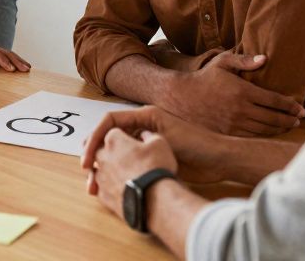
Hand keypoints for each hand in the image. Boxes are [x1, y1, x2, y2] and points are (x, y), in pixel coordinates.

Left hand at [0, 36, 30, 71]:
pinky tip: (24, 64)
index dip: (4, 62)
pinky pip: (9, 55)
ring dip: (19, 60)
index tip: (11, 69)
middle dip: (17, 61)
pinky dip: (17, 59)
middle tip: (25, 70)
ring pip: (10, 53)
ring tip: (28, 68)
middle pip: (6, 54)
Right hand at [83, 106, 229, 189]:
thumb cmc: (196, 144)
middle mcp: (141, 128)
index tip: (88, 156)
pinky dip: (114, 175)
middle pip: (108, 137)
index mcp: (144, 116)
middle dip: (93, 152)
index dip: (95, 137)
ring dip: (102, 167)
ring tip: (94, 185)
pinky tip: (109, 188)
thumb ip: (140, 134)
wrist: (219, 161)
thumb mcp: (166, 135)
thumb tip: (111, 139)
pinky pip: (125, 166)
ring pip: (114, 153)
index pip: (109, 121)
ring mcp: (144, 144)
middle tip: (86, 169)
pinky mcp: (149, 160)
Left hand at [85, 127, 177, 221]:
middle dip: (114, 153)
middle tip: (129, 158)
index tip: (134, 143)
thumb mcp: (159, 144)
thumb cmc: (156, 169)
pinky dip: (109, 187)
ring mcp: (100, 178)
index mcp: (113, 141)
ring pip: (99, 170)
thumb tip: (144, 136)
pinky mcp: (103, 196)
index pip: (114, 133)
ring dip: (109, 171)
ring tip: (126, 176)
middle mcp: (102, 157)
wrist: (155, 201)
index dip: (125, 137)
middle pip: (102, 150)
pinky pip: (101, 188)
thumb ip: (148, 136)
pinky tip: (121, 189)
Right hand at [166, 52, 304, 135]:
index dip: (290, 105)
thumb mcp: (222, 62)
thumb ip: (244, 60)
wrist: (183, 97)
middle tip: (299, 118)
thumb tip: (265, 59)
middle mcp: (241, 109)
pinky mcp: (228, 132)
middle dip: (289, 119)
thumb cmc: (205, 77)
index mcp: (242, 91)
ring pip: (264, 129)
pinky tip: (271, 131)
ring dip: (280, 128)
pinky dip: (265, 135)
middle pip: (273, 117)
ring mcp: (234, 123)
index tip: (300, 108)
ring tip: (288, 125)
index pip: (274, 100)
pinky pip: (252, 136)